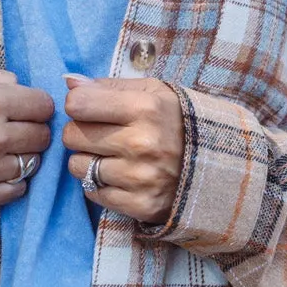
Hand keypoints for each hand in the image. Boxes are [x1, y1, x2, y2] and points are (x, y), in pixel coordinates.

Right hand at [0, 59, 53, 212]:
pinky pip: (17, 189)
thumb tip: (19, 85)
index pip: (43, 105)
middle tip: (10, 130)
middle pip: (42, 136)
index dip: (34, 105)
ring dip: (20, 156)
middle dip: (31, 130)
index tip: (22, 108)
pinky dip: (8, 181)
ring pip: (32, 163)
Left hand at [63, 77, 184, 225]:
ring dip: (88, 160)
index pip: (77, 103)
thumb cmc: (176, 121)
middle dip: (81, 132)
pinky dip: (99, 184)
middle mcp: (141, 143)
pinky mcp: (140, 205)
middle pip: (72, 135)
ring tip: (112, 155)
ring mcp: (140, 178)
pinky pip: (92, 193)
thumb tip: (68, 81)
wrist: (217, 164)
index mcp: (145, 108)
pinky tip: (119, 176)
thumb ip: (108, 85)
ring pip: (77, 166)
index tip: (90, 108)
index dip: (78, 104)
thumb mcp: (152, 92)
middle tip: (102, 134)